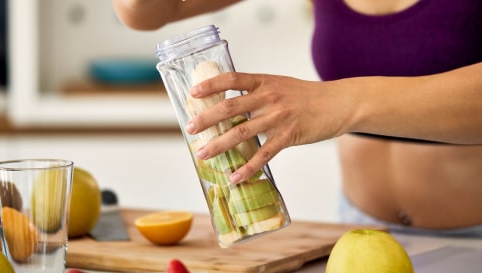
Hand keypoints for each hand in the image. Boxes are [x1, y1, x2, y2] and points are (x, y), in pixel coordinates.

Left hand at [186, 72, 353, 182]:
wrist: (339, 103)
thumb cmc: (307, 96)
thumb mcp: (280, 84)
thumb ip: (258, 92)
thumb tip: (231, 106)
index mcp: (264, 81)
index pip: (231, 79)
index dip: (210, 85)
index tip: (193, 93)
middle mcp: (269, 97)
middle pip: (230, 107)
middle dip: (206, 119)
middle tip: (190, 129)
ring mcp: (278, 117)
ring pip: (242, 132)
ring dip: (219, 145)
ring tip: (203, 154)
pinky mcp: (289, 135)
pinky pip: (264, 154)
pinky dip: (248, 167)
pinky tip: (235, 177)